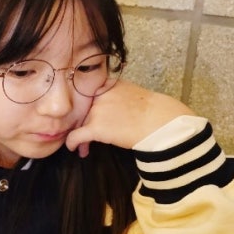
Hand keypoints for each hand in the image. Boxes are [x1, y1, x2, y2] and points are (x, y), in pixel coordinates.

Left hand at [66, 79, 193, 155]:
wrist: (161, 121)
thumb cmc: (153, 110)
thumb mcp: (131, 93)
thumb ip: (115, 95)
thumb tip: (110, 108)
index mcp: (108, 84)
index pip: (89, 95)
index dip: (86, 108)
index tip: (86, 116)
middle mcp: (99, 94)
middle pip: (84, 110)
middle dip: (83, 123)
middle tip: (84, 134)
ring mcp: (96, 110)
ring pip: (80, 124)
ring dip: (81, 135)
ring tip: (85, 147)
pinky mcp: (96, 127)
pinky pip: (76, 136)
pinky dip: (72, 143)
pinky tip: (74, 149)